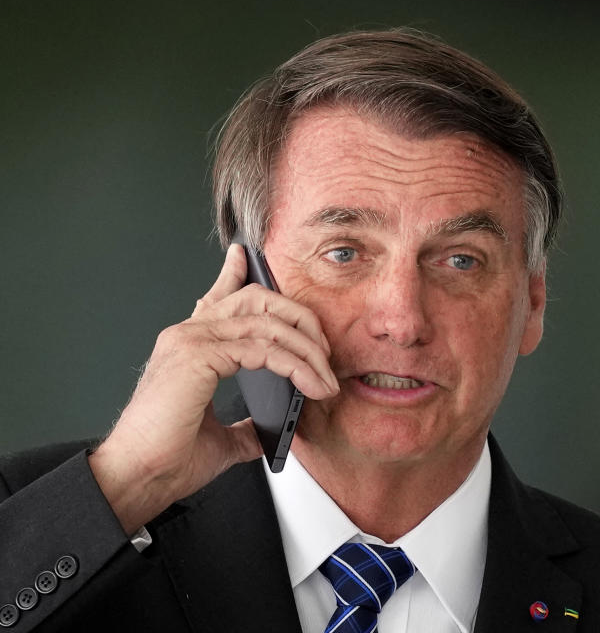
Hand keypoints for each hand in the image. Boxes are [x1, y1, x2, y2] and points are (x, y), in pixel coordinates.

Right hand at [89, 244, 338, 534]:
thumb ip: (246, 427)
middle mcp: (188, 334)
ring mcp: (191, 340)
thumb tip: (270, 432)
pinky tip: (310, 384)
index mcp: (189, 346)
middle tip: (324, 349)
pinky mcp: (199, 355)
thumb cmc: (168, 458)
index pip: (217, 298)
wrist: (138, 478)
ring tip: (325, 380)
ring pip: (268, 321)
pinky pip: (264, 348)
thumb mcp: (221, 439)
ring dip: (307, 350)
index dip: (234, 273)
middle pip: (257, 299)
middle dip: (300, 319)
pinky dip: (295, 365)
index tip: (245, 257)